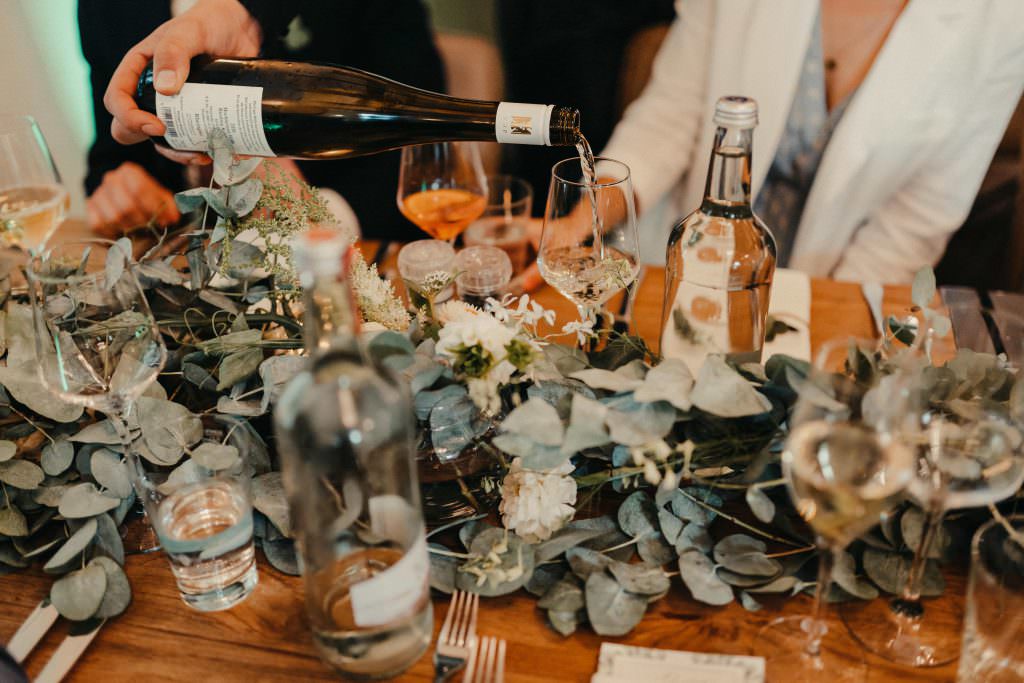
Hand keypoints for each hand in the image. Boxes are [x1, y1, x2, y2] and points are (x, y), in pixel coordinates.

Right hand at [87, 162, 180, 235]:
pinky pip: (98, 225)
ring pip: (113, 218)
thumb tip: (171, 218)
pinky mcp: (90, 208)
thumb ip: (168, 206)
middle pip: (126, 207)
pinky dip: (113, 232)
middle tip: (152, 229)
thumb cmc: (146, 197)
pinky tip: (123, 232)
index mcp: (129, 172)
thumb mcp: (161, 196)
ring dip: (130, 229)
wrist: (124, 194)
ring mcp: (98, 193)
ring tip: (140, 231)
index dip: (153, 208)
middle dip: (143, 222)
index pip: (139, 189)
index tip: (165, 221)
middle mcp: (111, 180)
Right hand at [103, 0, 262, 163]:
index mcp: (138, 68)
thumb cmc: (209, 23)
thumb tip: (165, 88)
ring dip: (176, 153)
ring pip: (160, 141)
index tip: (157, 126)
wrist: (242, 29)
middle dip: (148, 140)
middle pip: (130, 127)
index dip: (129, 118)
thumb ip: (174, 52)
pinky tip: (213, 150)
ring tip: (200, 153)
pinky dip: (196, 150)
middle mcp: (151, 90)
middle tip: (176, 141)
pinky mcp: (196, 115)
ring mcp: (173, 106)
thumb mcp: (189, 32)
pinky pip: (187, 141)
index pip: (117, 99)